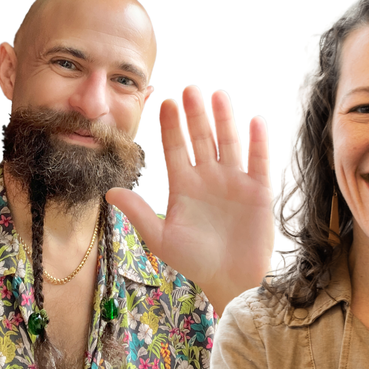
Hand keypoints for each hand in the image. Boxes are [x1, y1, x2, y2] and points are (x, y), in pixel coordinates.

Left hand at [107, 85, 273, 313]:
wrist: (231, 280)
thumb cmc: (195, 261)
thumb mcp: (162, 238)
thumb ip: (139, 213)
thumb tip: (110, 191)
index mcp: (184, 185)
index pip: (174, 148)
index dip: (170, 125)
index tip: (164, 100)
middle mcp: (208, 177)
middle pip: (201, 138)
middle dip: (195, 114)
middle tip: (190, 88)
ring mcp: (234, 181)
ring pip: (229, 142)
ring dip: (224, 119)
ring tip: (219, 94)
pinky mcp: (258, 190)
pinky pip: (258, 161)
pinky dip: (257, 141)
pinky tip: (255, 119)